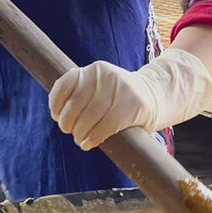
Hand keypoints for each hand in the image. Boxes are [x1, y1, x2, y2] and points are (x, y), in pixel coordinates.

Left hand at [48, 49, 211, 150]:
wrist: (156, 95)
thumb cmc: (120, 97)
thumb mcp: (100, 86)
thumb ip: (82, 93)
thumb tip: (59, 114)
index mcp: (95, 69)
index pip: (66, 83)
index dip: (56, 102)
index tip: (56, 115)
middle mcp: (106, 76)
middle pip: (76, 105)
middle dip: (68, 123)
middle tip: (71, 132)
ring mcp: (121, 90)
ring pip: (89, 118)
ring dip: (80, 134)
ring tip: (80, 140)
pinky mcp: (133, 106)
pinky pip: (105, 127)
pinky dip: (93, 138)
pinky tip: (90, 143)